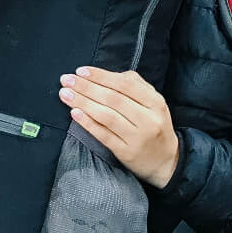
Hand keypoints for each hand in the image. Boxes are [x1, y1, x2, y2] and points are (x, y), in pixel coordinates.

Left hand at [58, 67, 179, 188]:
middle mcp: (148, 119)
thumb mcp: (153, 104)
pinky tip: (74, 113)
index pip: (125, 84)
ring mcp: (137, 137)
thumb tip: (105, 75)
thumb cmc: (153, 126)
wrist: (166, 161)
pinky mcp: (126, 152)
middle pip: (113, 99)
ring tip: (65, 94)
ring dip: (82, 102)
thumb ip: (134, 85)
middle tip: (66, 80)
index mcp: (155, 102)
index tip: (80, 71)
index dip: (101, 76)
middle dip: (86, 87)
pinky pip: (104, 135)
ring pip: (106, 116)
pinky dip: (87, 123)